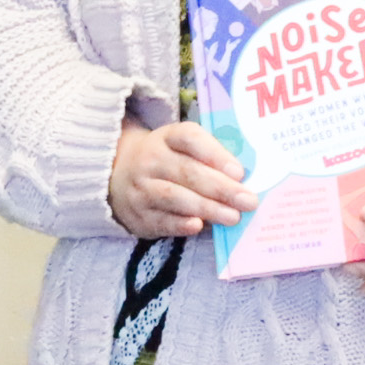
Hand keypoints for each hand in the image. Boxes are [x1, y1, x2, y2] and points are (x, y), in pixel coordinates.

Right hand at [111, 117, 259, 239]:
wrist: (117, 177)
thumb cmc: (166, 163)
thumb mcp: (180, 149)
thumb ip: (209, 159)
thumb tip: (244, 182)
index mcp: (166, 138)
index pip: (189, 138)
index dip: (214, 154)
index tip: (239, 172)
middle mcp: (150, 159)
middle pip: (187, 171)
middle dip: (221, 187)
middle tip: (248, 201)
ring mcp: (141, 187)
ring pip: (174, 196)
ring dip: (207, 208)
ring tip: (233, 217)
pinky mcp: (138, 214)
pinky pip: (160, 219)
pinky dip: (180, 224)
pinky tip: (198, 226)